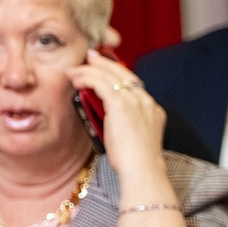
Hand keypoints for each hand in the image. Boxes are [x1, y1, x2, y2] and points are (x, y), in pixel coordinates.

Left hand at [70, 53, 168, 182]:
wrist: (142, 169)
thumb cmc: (136, 162)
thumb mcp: (134, 138)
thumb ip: (125, 124)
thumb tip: (107, 119)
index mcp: (153, 110)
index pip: (134, 85)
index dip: (118, 74)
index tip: (104, 69)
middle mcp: (146, 101)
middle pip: (124, 74)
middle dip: (105, 63)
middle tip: (90, 57)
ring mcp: (136, 101)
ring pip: (110, 76)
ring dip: (89, 70)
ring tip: (74, 70)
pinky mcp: (121, 104)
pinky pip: (100, 83)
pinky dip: (86, 78)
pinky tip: (76, 80)